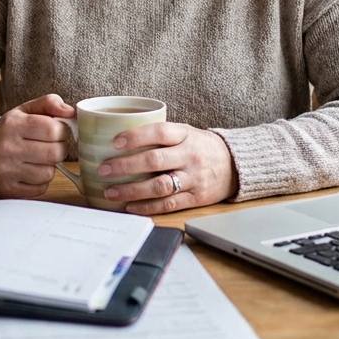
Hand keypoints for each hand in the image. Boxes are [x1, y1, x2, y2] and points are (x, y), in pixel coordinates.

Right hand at [0, 94, 75, 196]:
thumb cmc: (10, 129)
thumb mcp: (25, 110)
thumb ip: (49, 103)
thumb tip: (71, 111)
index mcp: (13, 125)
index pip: (53, 129)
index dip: (61, 130)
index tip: (56, 130)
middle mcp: (7, 148)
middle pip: (54, 153)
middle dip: (60, 148)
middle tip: (52, 145)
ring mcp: (6, 171)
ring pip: (49, 173)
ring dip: (50, 166)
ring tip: (40, 158)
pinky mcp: (8, 188)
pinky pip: (41, 189)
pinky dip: (41, 181)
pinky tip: (32, 170)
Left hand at [97, 123, 237, 214]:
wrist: (235, 165)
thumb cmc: (200, 146)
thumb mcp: (185, 132)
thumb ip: (159, 135)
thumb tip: (118, 137)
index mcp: (185, 135)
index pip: (159, 132)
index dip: (136, 136)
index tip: (114, 142)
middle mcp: (189, 156)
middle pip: (154, 160)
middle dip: (125, 166)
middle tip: (104, 170)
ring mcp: (193, 178)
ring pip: (159, 186)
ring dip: (131, 190)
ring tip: (110, 192)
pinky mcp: (195, 198)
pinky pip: (168, 204)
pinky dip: (147, 207)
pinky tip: (130, 206)